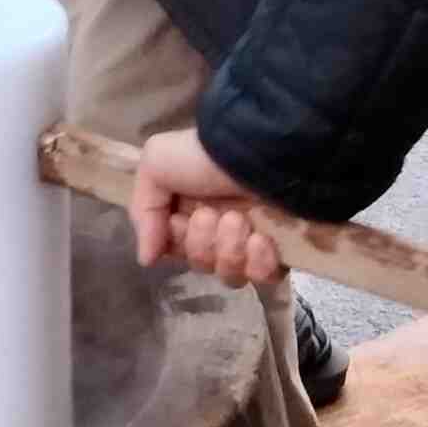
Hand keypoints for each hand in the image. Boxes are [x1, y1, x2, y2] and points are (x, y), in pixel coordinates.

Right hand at [132, 127, 287, 289]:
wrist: (258, 149)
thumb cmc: (204, 155)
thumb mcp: (155, 165)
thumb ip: (143, 212)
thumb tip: (147, 259)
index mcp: (191, 210)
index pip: (178, 250)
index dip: (177, 241)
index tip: (180, 221)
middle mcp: (222, 227)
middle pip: (202, 264)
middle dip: (203, 242)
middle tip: (211, 214)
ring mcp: (253, 240)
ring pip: (230, 274)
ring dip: (229, 248)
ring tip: (239, 220)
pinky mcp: (283, 250)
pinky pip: (265, 277)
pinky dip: (259, 262)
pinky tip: (260, 239)